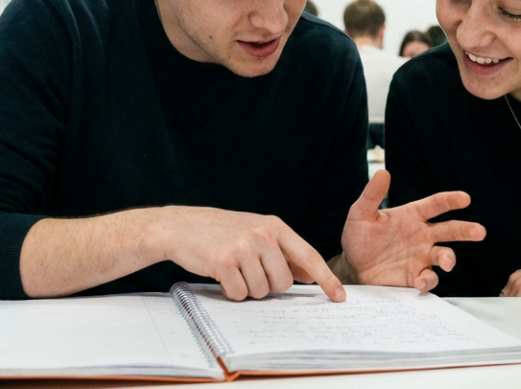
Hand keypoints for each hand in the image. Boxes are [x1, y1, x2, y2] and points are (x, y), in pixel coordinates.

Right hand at [157, 206, 345, 302]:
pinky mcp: (224, 262)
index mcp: (274, 226)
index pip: (308, 256)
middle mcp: (262, 234)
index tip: (339, 295)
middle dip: (268, 286)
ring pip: (261, 291)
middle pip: (283, 283)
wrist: (181, 226)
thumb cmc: (221, 231)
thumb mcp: (256, 231)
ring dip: (247, 288)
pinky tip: (221, 274)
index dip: (326, 278)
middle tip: (249, 271)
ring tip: (233, 269)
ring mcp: (243, 247)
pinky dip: (231, 291)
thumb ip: (283, 250)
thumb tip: (309, 274)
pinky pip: (239, 293)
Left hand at [340, 170, 485, 291]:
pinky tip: (421, 280)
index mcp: (412, 216)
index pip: (436, 204)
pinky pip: (429, 278)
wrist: (351, 266)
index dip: (451, 200)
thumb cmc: (358, 237)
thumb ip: (372, 195)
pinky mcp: (415, 276)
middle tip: (479, 231)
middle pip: (450, 230)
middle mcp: (422, 235)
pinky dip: (428, 280)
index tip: (465, 198)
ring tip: (447, 262)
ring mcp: (421, 256)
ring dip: (449, 259)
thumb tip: (382, 173)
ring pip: (445, 255)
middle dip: (466, 230)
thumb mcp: (360, 214)